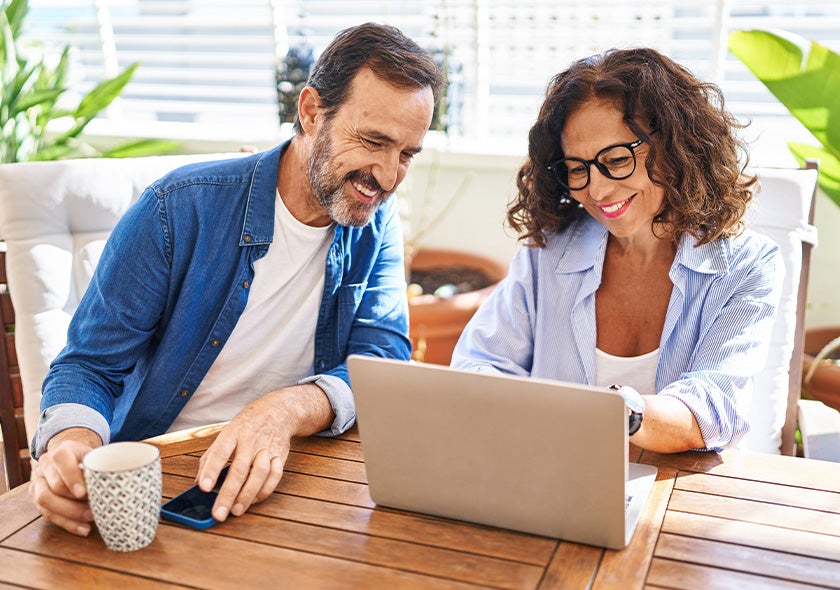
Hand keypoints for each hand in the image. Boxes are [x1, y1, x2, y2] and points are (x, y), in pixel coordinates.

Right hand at [28, 428, 102, 535]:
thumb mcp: (93, 455)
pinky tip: (83, 528)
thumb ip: (102, 464)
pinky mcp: (35, 497)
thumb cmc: (85, 458)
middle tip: (93, 511)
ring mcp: (38, 482)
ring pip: (45, 502)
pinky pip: (47, 514)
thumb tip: (121, 478)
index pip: (61, 462)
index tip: (84, 493)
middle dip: (74, 503)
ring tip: (90, 519)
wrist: (67, 457)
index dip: (72, 478)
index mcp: (61, 452)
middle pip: (54, 487)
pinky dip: (67, 523)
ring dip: (70, 514)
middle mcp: (45, 466)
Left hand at [195, 383, 332, 520]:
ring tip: (236, 510)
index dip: (211, 470)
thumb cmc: (247, 426)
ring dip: (248, 494)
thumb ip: (210, 457)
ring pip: (259, 474)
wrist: (278, 411)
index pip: (220, 452)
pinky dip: (266, 490)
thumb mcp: (225, 433)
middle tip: (219, 513)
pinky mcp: (280, 455)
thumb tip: (197, 482)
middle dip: (228, 494)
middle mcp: (251, 441)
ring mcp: (267, 448)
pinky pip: (275, 475)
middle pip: (239, 469)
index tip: (203, 488)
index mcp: (233, 433)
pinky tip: (255, 499)